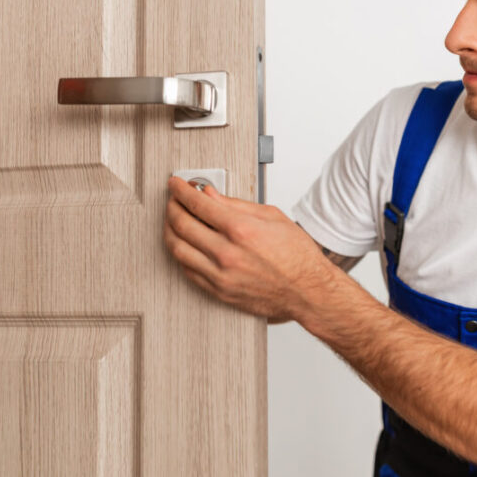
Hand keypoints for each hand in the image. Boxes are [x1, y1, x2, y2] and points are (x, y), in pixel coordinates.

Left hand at [163, 176, 337, 320]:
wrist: (308, 292)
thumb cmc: (297, 256)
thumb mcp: (272, 217)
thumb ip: (236, 204)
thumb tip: (210, 194)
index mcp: (241, 230)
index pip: (198, 204)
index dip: (181, 190)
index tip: (176, 184)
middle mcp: (227, 254)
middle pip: (182, 225)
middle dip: (172, 207)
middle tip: (172, 200)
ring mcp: (220, 275)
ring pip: (178, 250)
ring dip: (169, 231)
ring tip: (173, 221)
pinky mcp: (219, 292)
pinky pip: (187, 270)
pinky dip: (180, 254)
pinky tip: (183, 244)